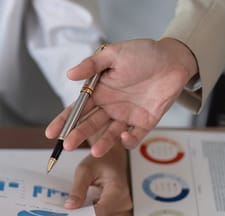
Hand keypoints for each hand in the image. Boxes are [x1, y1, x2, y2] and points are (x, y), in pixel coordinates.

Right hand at [46, 38, 196, 156]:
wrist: (173, 59)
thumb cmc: (143, 54)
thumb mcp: (114, 54)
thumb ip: (91, 65)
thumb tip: (69, 74)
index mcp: (99, 91)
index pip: (77, 109)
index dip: (63, 121)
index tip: (51, 133)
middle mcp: (110, 106)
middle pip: (90, 124)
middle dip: (78, 134)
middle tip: (68, 144)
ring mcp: (127, 116)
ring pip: (111, 133)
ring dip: (103, 143)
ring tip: (96, 151)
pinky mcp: (145, 122)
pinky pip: (135, 136)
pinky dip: (130, 140)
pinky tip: (125, 138)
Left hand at [63, 142, 130, 215]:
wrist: (114, 156)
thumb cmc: (103, 160)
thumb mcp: (85, 170)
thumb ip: (77, 190)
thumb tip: (70, 206)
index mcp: (118, 191)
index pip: (98, 213)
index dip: (82, 215)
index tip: (70, 215)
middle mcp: (124, 201)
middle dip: (84, 211)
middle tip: (72, 203)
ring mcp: (123, 206)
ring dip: (89, 209)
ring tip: (84, 196)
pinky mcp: (120, 208)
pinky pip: (103, 213)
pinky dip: (94, 207)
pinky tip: (89, 199)